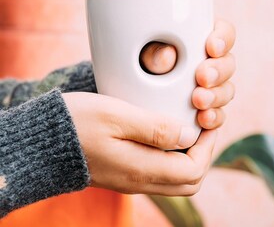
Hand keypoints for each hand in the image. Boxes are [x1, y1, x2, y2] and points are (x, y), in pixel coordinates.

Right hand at [63, 92, 214, 194]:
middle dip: (204, 153)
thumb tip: (188, 135)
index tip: (207, 121)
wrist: (43, 143)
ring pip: (176, 179)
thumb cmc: (76, 124)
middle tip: (202, 125)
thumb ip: (155, 128)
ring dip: (190, 155)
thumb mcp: (116, 116)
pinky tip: (167, 134)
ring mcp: (132, 179)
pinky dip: (173, 156)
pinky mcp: (124, 173)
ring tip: (188, 127)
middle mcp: (140, 181)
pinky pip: (160, 172)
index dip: (208, 146)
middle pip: (189, 181)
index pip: (194, 170)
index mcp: (141, 169)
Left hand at [140, 19, 235, 128]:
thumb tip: (167, 56)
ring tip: (199, 101)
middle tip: (202, 77)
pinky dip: (213, 118)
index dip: (223, 38)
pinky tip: (203, 120)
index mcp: (198, 40)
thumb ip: (152, 53)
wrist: (121, 95)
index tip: (211, 47)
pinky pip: (217, 115)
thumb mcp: (137, 56)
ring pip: (225, 91)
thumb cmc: (131, 66)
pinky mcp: (203, 110)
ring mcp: (207, 88)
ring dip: (216, 96)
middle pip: (227, 64)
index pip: (222, 32)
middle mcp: (207, 63)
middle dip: (218, 71)